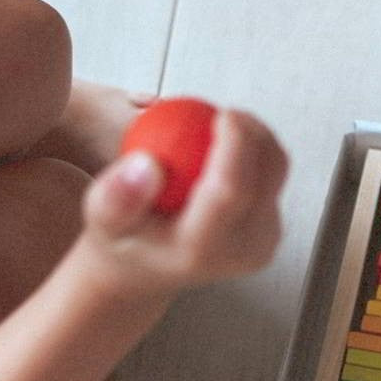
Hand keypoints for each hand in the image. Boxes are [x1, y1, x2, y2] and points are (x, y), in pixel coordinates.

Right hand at [77, 107, 288, 300]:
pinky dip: (254, 153)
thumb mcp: (103, 218)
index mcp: (203, 248)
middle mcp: (242, 251)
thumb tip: (148, 164)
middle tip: (223, 112)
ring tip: (220, 126)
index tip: (222, 113)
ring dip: (255, 138)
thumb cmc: (122, 238)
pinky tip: (226, 144)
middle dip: (252, 132)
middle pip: (268, 175)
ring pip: (277, 170)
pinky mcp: (271, 232)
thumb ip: (117, 195)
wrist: (146, 269)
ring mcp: (263, 243)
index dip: (236, 144)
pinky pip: (273, 176)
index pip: (232, 190)